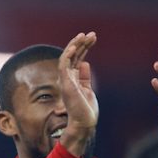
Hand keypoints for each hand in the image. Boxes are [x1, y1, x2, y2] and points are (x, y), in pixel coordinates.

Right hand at [58, 32, 98, 157]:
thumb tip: (85, 63)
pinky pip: (63, 65)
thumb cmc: (86, 110)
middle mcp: (67, 77)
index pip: (77, 58)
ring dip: (76, 45)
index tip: (93, 37)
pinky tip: (76, 46)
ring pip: (67, 57)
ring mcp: (65, 80)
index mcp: (72, 78)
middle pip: (73, 55)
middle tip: (92, 34)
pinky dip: (68, 55)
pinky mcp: (66, 83)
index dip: (84, 47)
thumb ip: (84, 77)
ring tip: (85, 35)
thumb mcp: (88, 89)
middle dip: (82, 43)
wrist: (84, 123)